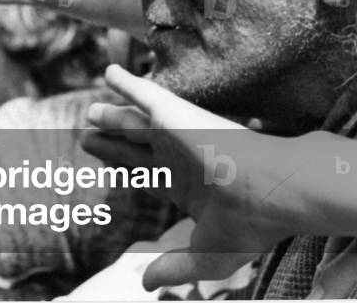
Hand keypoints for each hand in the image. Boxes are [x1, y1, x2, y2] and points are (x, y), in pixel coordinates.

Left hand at [83, 65, 305, 289]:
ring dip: (112, 116)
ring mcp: (174, 134)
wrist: (270, 190)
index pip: (149, 177)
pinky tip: (109, 74)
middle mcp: (179, 158)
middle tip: (86, 138)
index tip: (112, 171)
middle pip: (135, 149)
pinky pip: (142, 92)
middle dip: (112, 144)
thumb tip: (144, 284)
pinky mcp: (171, 112)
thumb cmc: (249, 223)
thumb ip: (174, 268)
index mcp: (188, 187)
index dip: (128, 173)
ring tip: (90, 113)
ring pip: (133, 122)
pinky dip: (125, 82)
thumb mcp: (206, 255)